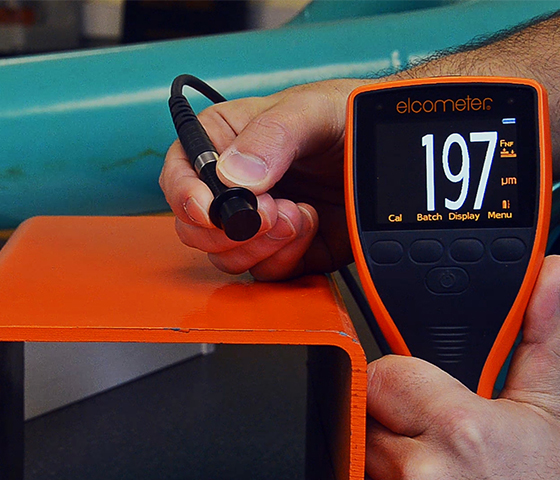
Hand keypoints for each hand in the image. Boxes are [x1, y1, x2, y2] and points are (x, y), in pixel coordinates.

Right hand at [159, 79, 369, 279]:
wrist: (387, 149)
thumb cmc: (345, 116)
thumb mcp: (309, 110)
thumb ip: (270, 137)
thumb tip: (235, 178)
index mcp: (224, 142)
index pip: (181, 173)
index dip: (186, 196)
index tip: (210, 208)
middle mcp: (234, 187)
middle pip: (197, 227)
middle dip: (232, 228)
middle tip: (269, 212)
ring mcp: (258, 222)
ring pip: (228, 257)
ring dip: (262, 244)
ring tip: (298, 213)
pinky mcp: (285, 249)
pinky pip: (267, 272)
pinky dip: (286, 258)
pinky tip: (309, 226)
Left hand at [366, 255, 559, 479]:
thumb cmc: (547, 479)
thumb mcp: (549, 413)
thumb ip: (539, 340)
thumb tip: (550, 277)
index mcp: (460, 432)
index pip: (381, 373)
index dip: (401, 381)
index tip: (424, 396)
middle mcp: (419, 474)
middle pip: (364, 414)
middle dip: (391, 418)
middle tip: (435, 439)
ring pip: (360, 455)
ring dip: (385, 455)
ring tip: (437, 467)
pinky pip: (362, 477)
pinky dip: (383, 476)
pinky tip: (426, 479)